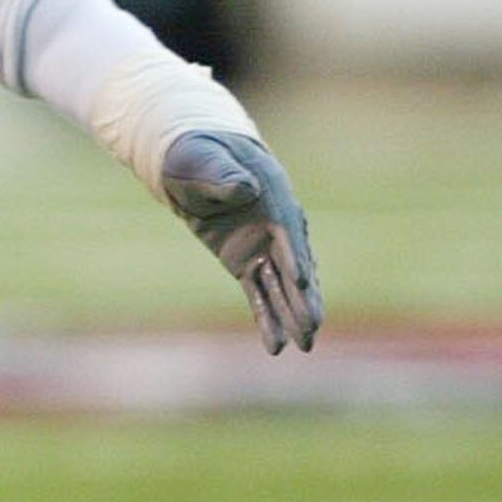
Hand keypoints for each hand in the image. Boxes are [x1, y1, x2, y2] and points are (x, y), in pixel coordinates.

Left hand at [159, 129, 320, 354]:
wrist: (189, 160)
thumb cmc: (196, 153)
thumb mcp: (202, 158)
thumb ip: (222, 174)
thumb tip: (244, 187)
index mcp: (272, 196)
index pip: (286, 232)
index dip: (294, 255)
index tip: (300, 281)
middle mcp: (276, 226)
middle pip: (294, 266)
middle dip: (303, 297)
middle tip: (313, 327)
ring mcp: (262, 246)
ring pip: (282, 287)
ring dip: (292, 315)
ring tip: (305, 344)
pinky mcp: (246, 262)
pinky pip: (259, 294)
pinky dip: (267, 319)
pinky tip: (276, 347)